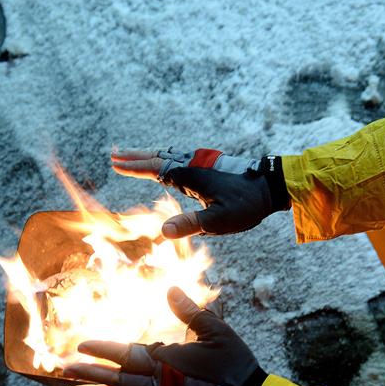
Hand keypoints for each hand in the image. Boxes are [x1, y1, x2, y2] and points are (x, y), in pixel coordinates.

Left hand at [63, 287, 265, 385]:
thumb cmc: (232, 363)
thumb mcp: (215, 331)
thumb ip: (190, 312)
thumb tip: (171, 289)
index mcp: (166, 361)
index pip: (126, 354)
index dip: (103, 349)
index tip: (82, 344)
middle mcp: (157, 384)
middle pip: (116, 378)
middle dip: (90, 373)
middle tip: (65, 369)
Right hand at [111, 147, 288, 238]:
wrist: (270, 186)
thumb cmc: (246, 206)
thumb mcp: (218, 221)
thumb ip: (190, 224)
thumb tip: (163, 232)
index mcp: (189, 176)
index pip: (155, 170)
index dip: (134, 167)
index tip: (115, 164)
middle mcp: (192, 165)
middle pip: (157, 157)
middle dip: (135, 156)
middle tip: (114, 153)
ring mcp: (201, 163)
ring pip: (168, 156)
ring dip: (149, 155)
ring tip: (133, 155)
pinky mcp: (209, 165)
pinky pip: (179, 158)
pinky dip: (164, 158)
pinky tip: (165, 162)